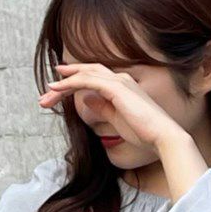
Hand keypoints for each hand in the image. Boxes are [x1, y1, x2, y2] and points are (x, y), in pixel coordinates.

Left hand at [38, 61, 190, 154]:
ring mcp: (118, 82)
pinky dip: (70, 83)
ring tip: (47, 93)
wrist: (162, 137)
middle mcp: (120, 80)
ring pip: (84, 76)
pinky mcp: (116, 89)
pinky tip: (57, 88)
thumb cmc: (145, 134)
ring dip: (63, 84)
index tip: (59, 85)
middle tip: (48, 90)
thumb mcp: (117, 120)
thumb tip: (87, 99)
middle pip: (87, 74)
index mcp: (123, 87)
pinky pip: (87, 82)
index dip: (76, 79)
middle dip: (66, 80)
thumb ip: (102, 108)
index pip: (94, 78)